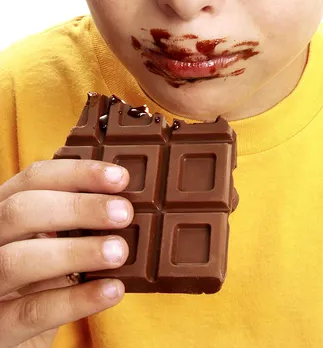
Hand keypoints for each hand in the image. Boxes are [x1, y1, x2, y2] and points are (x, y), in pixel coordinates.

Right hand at [0, 159, 132, 347]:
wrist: (13, 343)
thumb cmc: (41, 282)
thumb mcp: (52, 244)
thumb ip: (76, 223)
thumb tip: (129, 204)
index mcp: (2, 211)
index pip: (34, 178)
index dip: (78, 172)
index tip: (120, 178)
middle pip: (21, 211)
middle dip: (77, 207)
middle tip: (124, 213)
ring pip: (18, 260)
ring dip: (75, 252)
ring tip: (119, 252)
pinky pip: (32, 312)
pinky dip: (75, 300)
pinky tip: (112, 290)